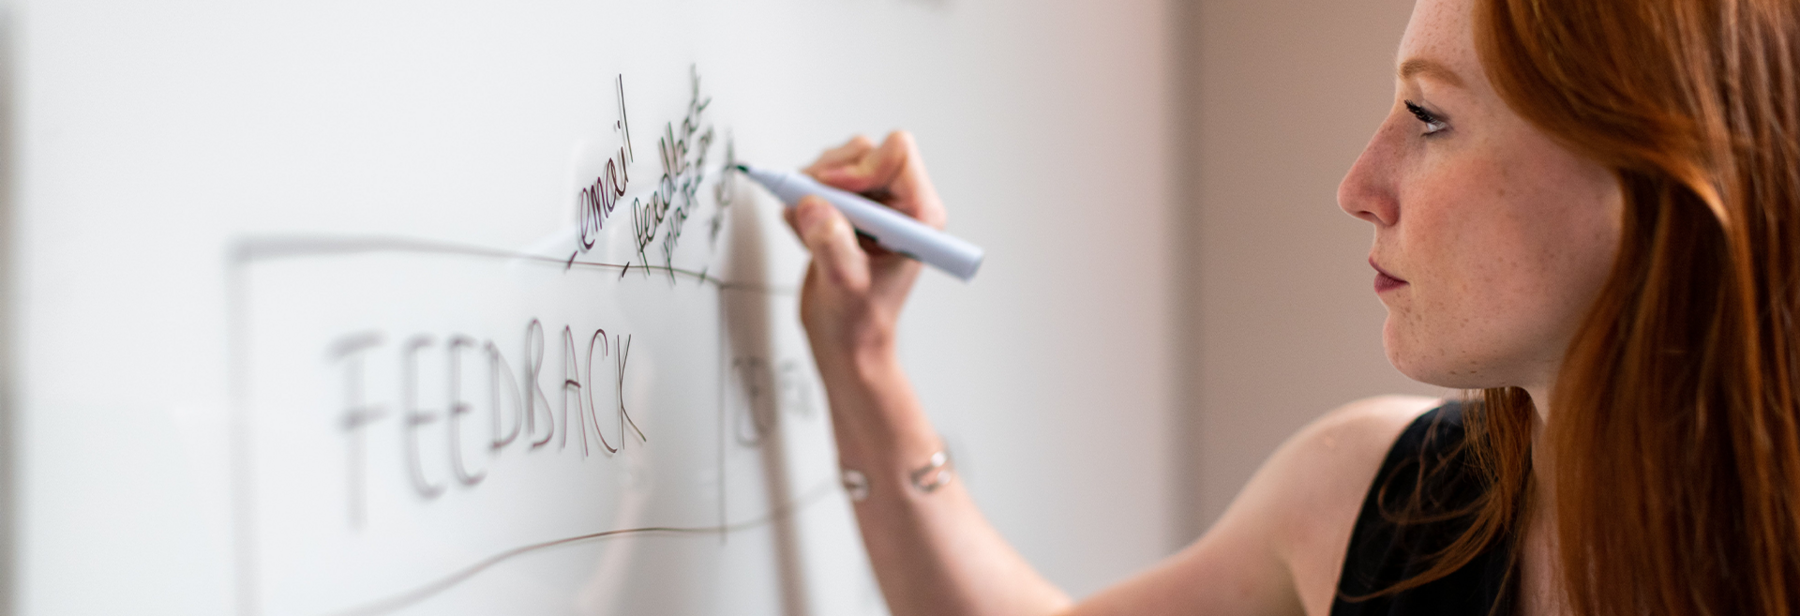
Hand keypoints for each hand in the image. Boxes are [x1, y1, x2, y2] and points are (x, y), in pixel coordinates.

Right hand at [784, 131, 947, 375]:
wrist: (846, 343)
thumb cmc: (859, 324)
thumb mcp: (845, 286)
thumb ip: (831, 244)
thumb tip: (812, 205)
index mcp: (919, 216)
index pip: (897, 154)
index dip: (859, 168)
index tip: (832, 194)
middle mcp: (900, 205)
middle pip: (864, 151)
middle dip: (829, 176)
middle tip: (810, 207)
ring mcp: (872, 207)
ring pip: (839, 163)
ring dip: (812, 189)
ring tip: (806, 229)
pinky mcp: (847, 211)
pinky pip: (819, 183)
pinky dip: (801, 203)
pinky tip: (804, 236)